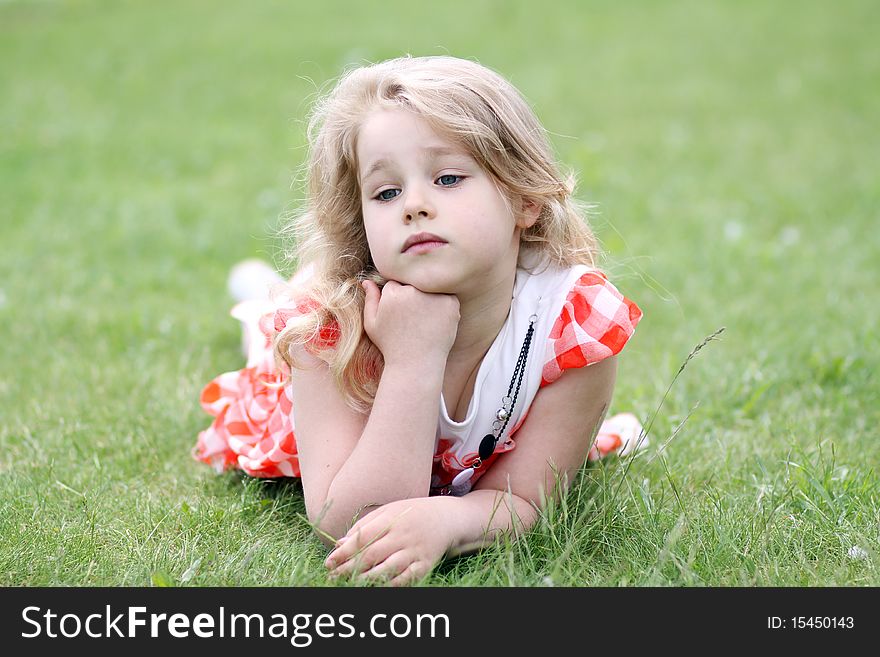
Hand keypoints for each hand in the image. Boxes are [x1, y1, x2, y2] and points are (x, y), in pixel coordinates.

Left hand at [324, 497, 453, 585]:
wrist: (447, 517)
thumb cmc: (411, 514)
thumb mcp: (388, 511)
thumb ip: (364, 526)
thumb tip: (340, 543)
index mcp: (391, 520)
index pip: (362, 537)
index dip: (344, 552)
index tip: (329, 562)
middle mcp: (402, 536)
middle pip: (371, 555)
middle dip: (349, 568)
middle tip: (333, 577)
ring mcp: (415, 551)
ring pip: (387, 569)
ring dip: (366, 579)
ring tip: (350, 584)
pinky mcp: (425, 564)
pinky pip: (406, 579)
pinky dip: (391, 585)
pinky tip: (378, 588)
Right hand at [362, 280, 459, 366]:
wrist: (416, 364)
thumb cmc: (391, 345)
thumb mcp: (372, 324)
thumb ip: (370, 300)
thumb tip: (367, 280)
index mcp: (393, 293)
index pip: (396, 283)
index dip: (396, 297)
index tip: (399, 313)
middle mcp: (414, 291)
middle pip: (413, 283)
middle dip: (412, 295)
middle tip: (413, 318)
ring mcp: (434, 297)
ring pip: (431, 288)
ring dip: (429, 298)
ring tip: (424, 321)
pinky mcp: (451, 304)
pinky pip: (447, 297)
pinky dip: (444, 306)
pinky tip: (436, 322)